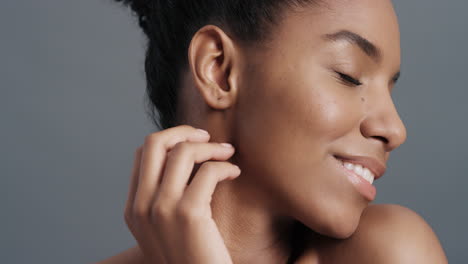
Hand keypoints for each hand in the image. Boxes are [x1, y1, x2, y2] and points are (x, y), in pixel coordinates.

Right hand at [124, 125, 240, 263]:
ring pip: (182, 152)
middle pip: (154, 143)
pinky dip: (224, 166)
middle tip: (207, 135)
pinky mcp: (188, 214)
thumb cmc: (191, 257)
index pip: (141, 154)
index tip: (192, 143)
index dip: (169, 140)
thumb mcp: (166, 229)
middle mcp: (141, 206)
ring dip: (210, 146)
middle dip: (183, 131)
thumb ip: (164, 198)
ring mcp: (161, 209)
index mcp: (133, 208)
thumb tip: (183, 158)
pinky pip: (208, 171)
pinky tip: (235, 173)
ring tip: (228, 153)